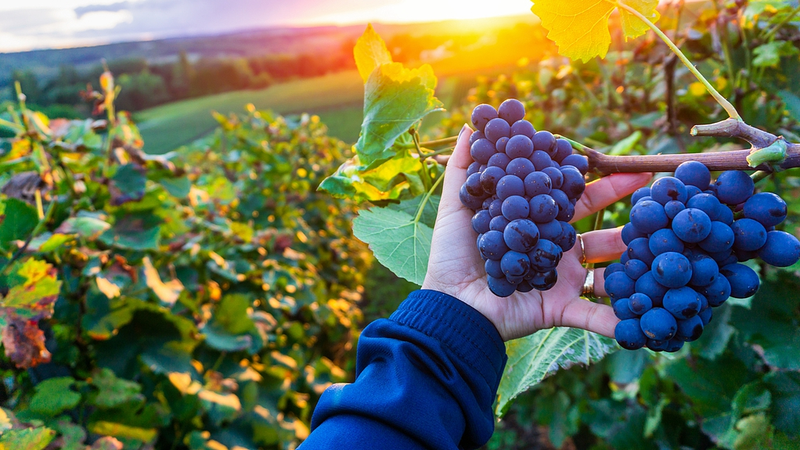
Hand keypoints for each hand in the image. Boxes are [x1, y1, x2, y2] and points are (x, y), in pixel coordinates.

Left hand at [422, 125, 651, 340]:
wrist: (449, 303)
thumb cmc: (451, 255)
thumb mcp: (456, 207)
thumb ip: (465, 168)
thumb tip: (470, 123)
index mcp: (536, 222)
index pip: (571, 195)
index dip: (595, 178)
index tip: (622, 161)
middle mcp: (555, 249)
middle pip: (598, 226)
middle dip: (627, 207)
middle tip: (651, 185)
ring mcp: (561, 279)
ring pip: (607, 269)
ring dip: (634, 260)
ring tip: (662, 246)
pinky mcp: (559, 309)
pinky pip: (592, 317)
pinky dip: (616, 321)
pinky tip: (645, 320)